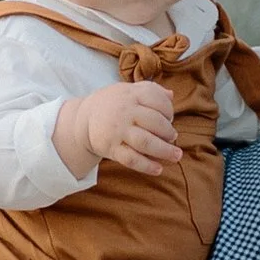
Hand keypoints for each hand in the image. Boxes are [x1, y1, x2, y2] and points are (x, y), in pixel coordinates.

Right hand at [60, 80, 184, 178]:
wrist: (84, 118)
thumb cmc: (114, 104)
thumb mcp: (129, 91)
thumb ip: (150, 90)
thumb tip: (171, 95)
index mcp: (130, 94)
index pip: (157, 100)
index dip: (169, 110)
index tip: (170, 118)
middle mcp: (124, 111)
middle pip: (154, 122)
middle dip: (168, 132)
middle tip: (173, 137)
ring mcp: (117, 131)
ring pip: (145, 142)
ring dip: (164, 150)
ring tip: (176, 155)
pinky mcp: (111, 148)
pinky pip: (131, 159)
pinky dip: (147, 166)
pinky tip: (159, 169)